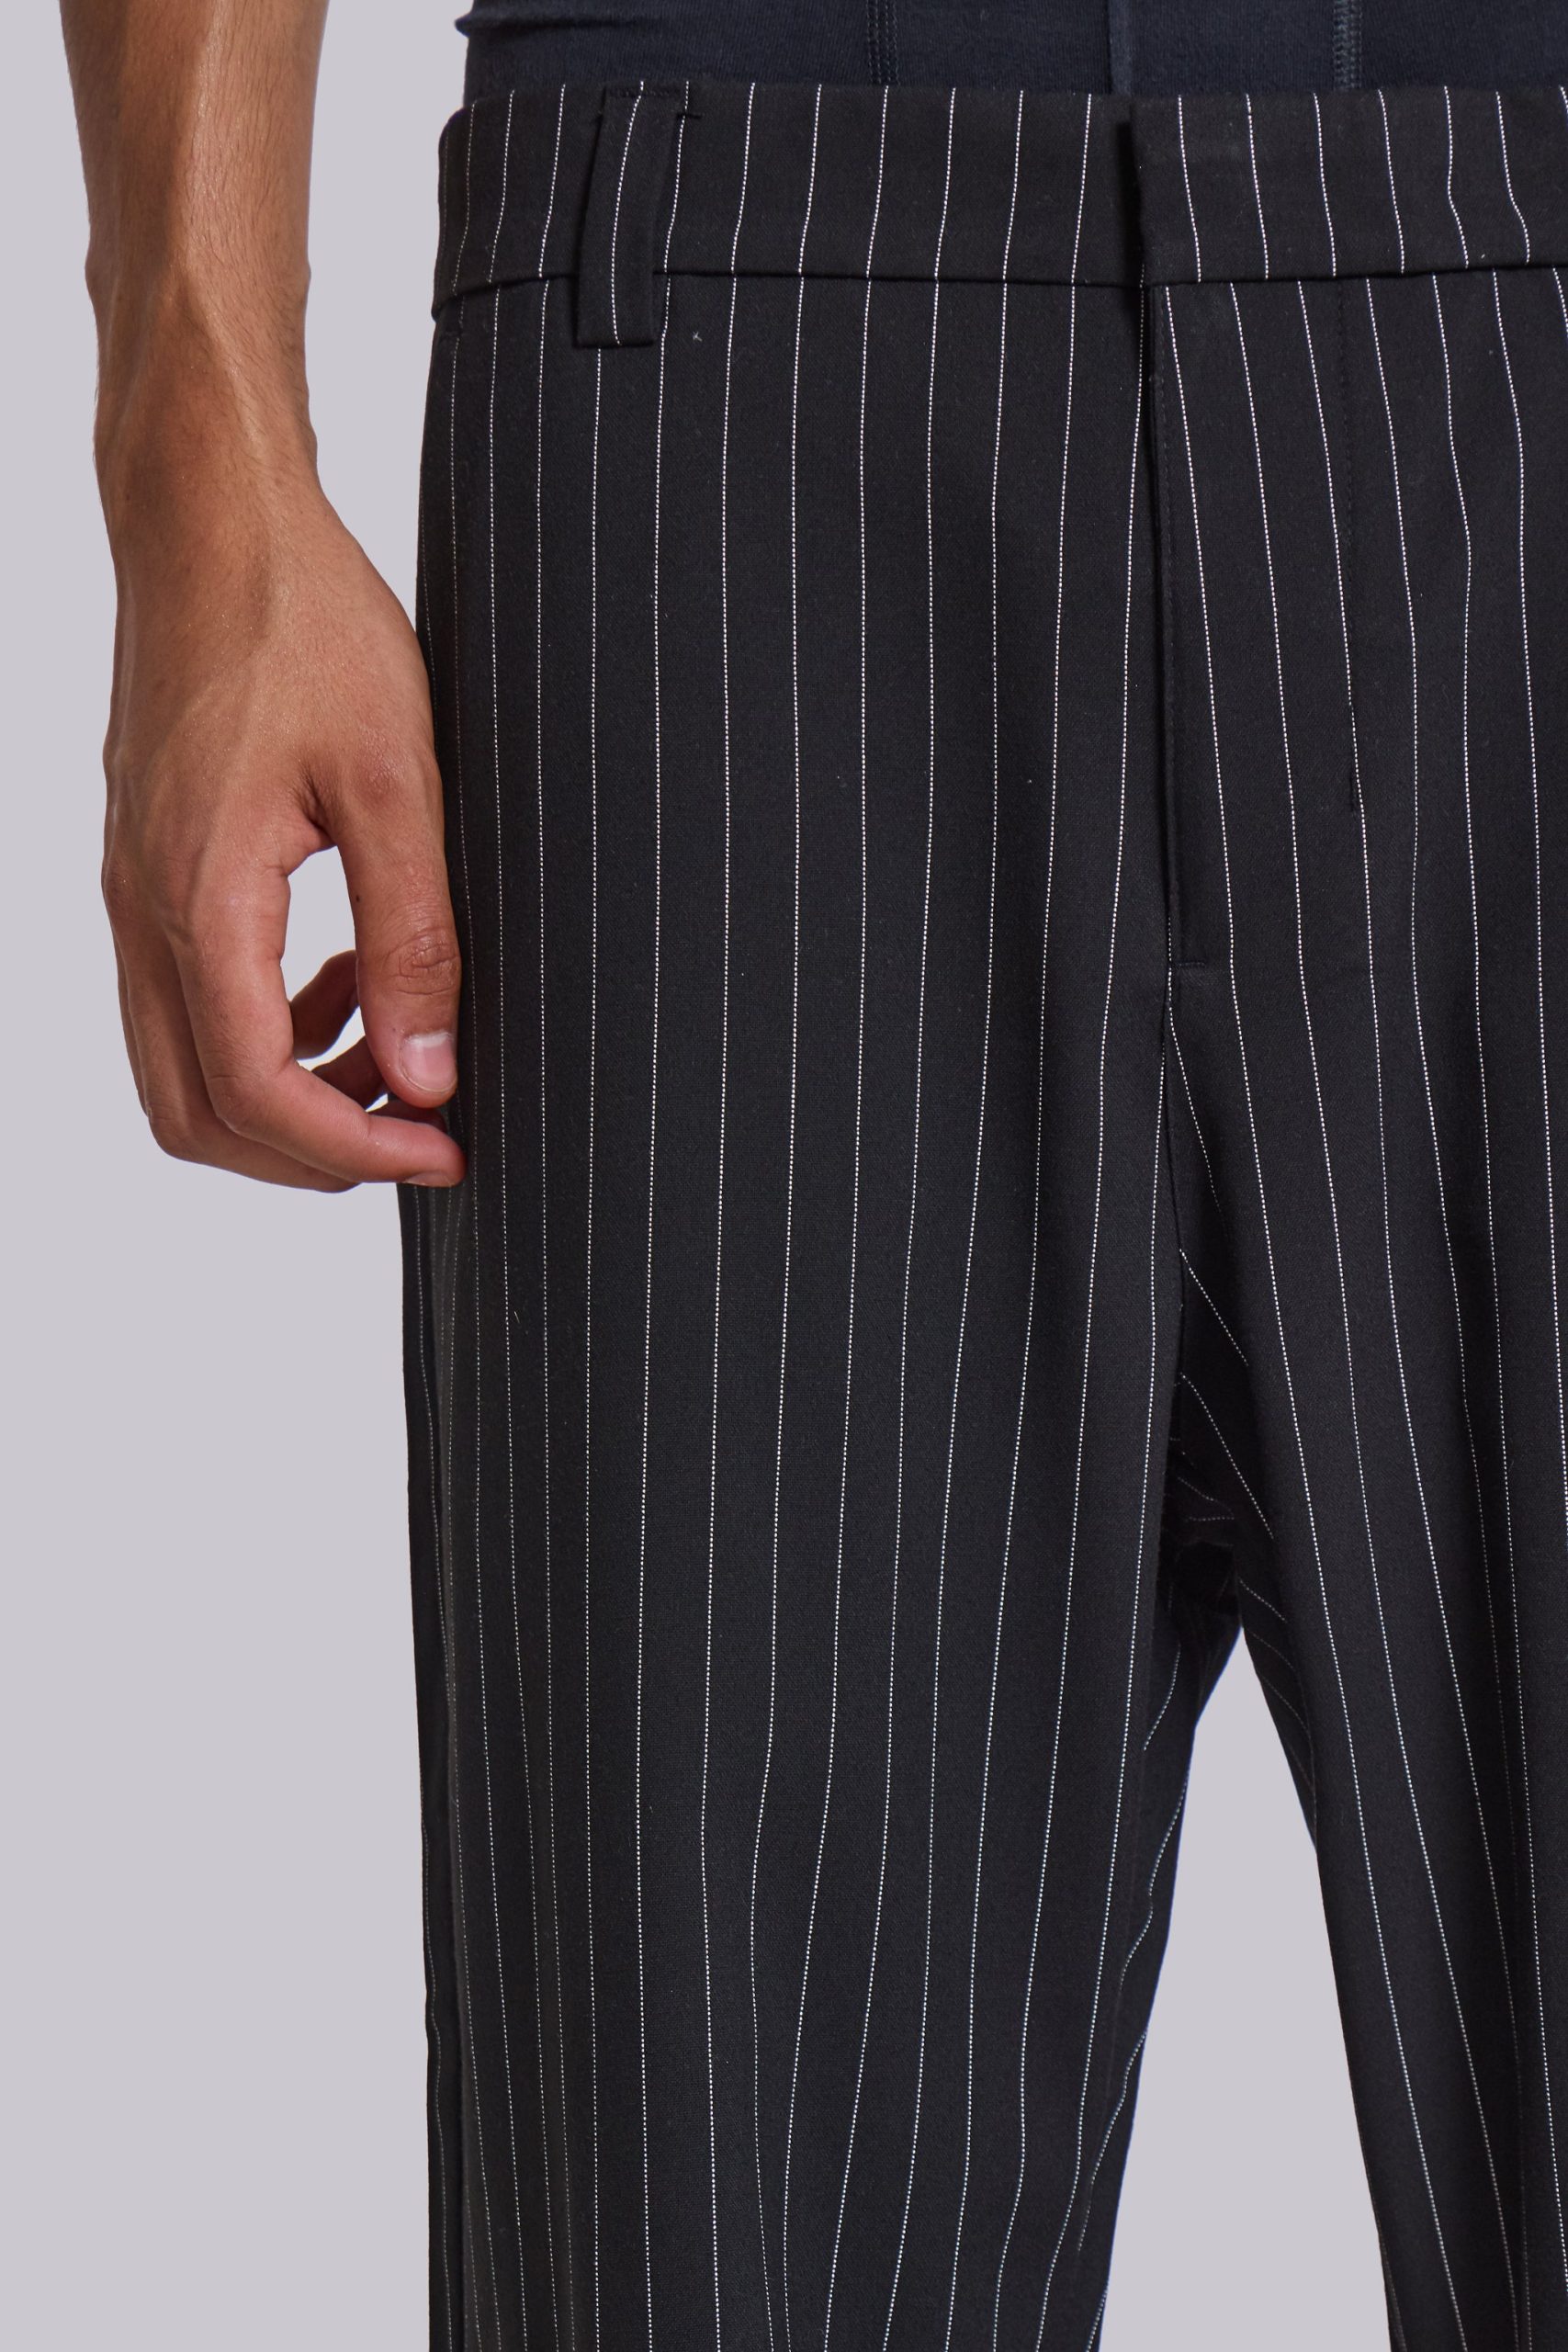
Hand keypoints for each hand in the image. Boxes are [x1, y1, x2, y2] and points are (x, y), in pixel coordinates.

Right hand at [99, 468, 464, 1192]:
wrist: (210, 517)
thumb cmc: (303, 619)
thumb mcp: (396, 778)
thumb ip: (412, 936)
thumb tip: (427, 1074)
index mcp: (200, 896)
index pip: (256, 1092)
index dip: (356, 1151)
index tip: (445, 1150)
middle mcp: (143, 909)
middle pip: (196, 1113)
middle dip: (311, 1154)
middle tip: (419, 1136)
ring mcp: (133, 890)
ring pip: (184, 1066)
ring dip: (289, 1094)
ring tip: (395, 1052)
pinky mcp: (147, 867)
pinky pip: (186, 999)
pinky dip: (267, 1027)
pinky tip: (348, 977)